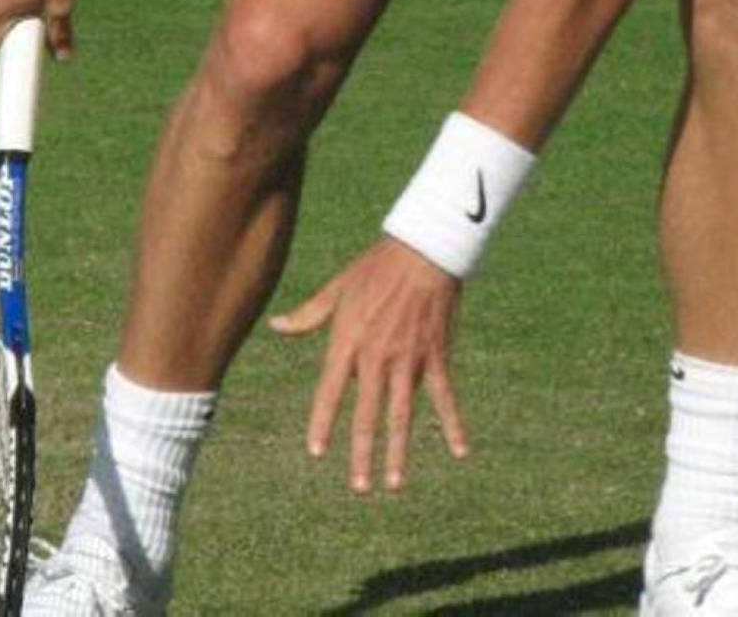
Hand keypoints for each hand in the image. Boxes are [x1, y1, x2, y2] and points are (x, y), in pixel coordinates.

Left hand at [268, 237, 467, 493]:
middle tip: (359, 487)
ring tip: (393, 484)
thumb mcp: (338, 288)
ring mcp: (408, 359)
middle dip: (361, 453)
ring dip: (398, 451)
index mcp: (349, 340)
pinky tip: (460, 451)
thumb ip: (309, 315)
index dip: (323, 422)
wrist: (422, 250)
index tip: (317, 452)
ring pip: (401, 414)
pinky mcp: (435, 356)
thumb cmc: (376, 266)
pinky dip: (453, 424)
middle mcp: (376, 356)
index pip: (330, 390)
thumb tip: (277, 326)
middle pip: (366, 414)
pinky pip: (444, 397)